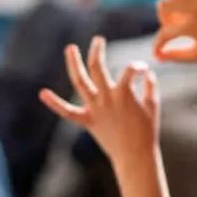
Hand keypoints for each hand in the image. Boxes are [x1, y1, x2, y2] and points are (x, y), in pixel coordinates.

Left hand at [39, 37, 158, 168]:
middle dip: (97, 51)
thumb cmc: (147, 132)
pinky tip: (43, 93)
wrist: (134, 156)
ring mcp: (95, 109)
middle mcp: (107, 98)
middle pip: (97, 67)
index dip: (138, 67)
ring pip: (80, 81)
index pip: (130, 70)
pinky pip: (68, 112)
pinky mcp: (88, 121)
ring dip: (74, 63)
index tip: (143, 70)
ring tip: (70, 48)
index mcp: (125, 93)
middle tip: (98, 40)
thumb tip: (148, 74)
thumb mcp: (153, 107)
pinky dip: (55, 103)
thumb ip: (151, 87)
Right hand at [153, 0, 196, 62]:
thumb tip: (157, 56)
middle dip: (164, 18)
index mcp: (190, 29)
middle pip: (163, 6)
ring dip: (175, 3)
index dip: (157, 47)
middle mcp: (195, 12)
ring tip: (182, 13)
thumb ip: (176, 55)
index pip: (163, 35)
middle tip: (175, 28)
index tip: (159, 53)